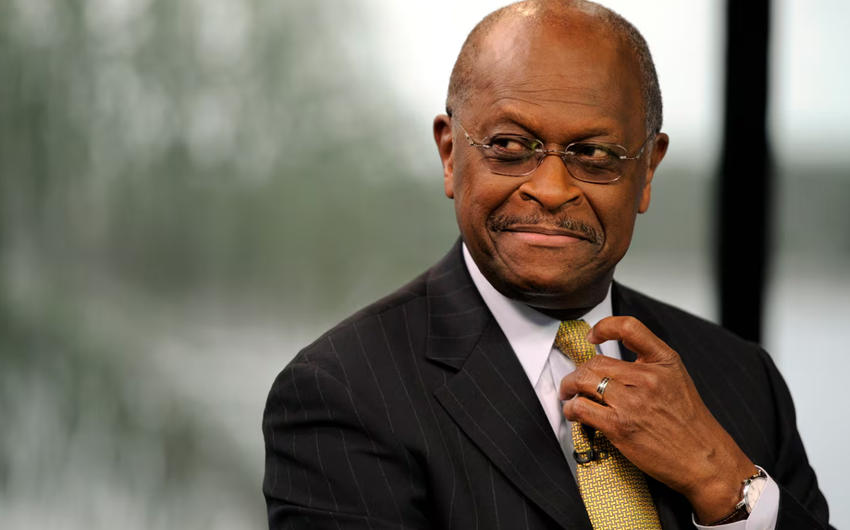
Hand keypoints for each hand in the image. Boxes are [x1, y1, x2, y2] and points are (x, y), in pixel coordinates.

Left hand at [558, 316, 756, 523]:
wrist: (705, 460)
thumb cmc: (690, 424)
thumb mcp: (677, 380)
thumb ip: (649, 366)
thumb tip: (611, 364)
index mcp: (664, 361)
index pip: (629, 328)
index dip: (604, 327)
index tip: (592, 336)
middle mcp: (648, 378)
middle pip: (595, 362)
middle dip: (578, 372)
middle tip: (574, 381)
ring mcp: (633, 402)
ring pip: (583, 381)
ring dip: (569, 388)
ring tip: (568, 395)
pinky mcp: (620, 426)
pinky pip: (581, 408)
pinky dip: (571, 409)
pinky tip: (574, 412)